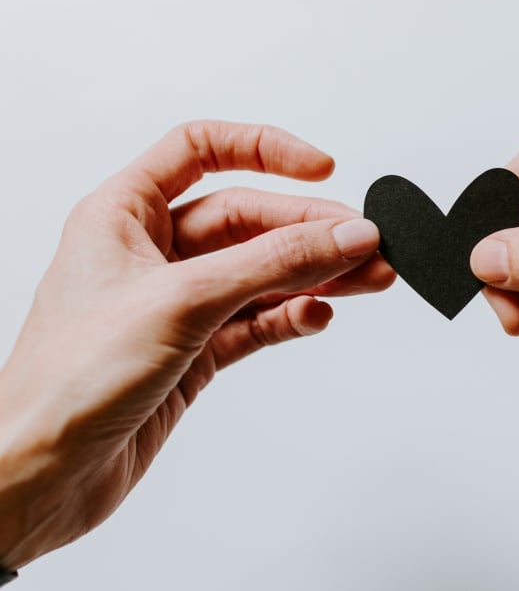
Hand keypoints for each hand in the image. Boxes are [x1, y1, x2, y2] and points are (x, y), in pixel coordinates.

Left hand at [0, 122, 394, 568]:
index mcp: (124, 214)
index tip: (321, 168)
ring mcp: (177, 303)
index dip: (264, 149)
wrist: (41, 476)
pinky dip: (291, 316)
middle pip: (248, 218)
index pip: (201, 149)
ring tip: (369, 278)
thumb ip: (273, 264)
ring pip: (262, 272)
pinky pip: (258, 320)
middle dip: (311, 229)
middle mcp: (151, 253)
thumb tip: (344, 234)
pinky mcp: (195, 351)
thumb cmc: (68, 380)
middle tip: (366, 243)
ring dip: (316, 274)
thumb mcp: (183, 301)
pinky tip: (316, 316)